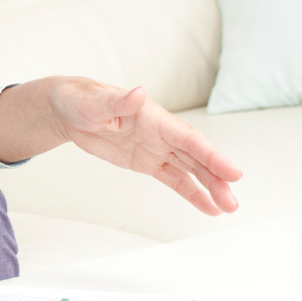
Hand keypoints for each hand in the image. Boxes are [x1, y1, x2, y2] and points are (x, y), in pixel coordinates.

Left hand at [50, 79, 241, 214]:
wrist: (68, 111)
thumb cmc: (81, 99)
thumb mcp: (95, 102)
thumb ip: (118, 101)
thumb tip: (138, 93)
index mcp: (154, 117)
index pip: (189, 138)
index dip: (212, 155)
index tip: (233, 172)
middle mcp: (162, 133)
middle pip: (196, 157)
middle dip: (216, 178)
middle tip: (232, 202)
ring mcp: (157, 148)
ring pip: (191, 170)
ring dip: (210, 188)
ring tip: (228, 208)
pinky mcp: (147, 162)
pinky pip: (174, 179)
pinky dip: (191, 193)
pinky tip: (208, 207)